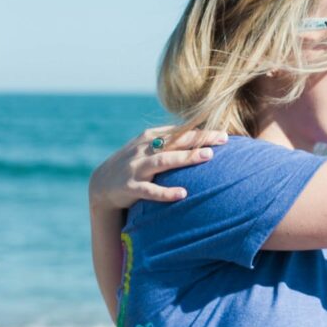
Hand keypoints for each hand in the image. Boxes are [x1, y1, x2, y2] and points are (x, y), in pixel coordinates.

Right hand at [88, 126, 227, 208]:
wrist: (100, 183)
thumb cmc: (134, 164)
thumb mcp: (149, 148)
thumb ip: (171, 142)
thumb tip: (203, 136)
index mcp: (150, 138)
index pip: (181, 132)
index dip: (203, 132)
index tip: (225, 134)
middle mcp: (144, 150)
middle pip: (176, 142)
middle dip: (200, 140)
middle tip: (223, 139)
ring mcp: (136, 168)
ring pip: (164, 161)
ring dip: (186, 158)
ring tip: (208, 156)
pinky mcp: (130, 187)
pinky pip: (150, 190)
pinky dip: (165, 192)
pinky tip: (182, 194)